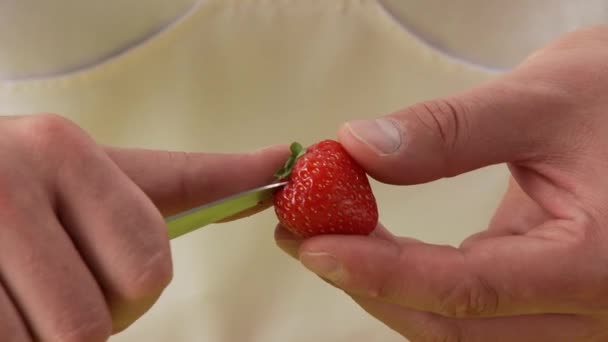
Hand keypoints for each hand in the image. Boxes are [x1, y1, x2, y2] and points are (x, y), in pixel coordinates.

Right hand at [0, 114, 286, 341]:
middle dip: (85, 318)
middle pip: (95, 321)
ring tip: (19, 289)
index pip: (146, 267)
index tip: (98, 268)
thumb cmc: (37, 189)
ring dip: (44, 334)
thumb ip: (195, 178)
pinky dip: (15, 339)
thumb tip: (279, 158)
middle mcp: (7, 182)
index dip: (133, 291)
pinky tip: (2, 305)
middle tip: (49, 283)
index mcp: (64, 152)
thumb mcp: (103, 174)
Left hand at [276, 25, 607, 340]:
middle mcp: (592, 313)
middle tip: (304, 237)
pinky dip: (417, 284)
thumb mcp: (542, 99)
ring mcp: (574, 316)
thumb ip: (447, 131)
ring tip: (329, 239)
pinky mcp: (553, 301)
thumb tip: (357, 147)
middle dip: (370, 284)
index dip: (381, 271)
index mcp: (599, 265)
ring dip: (387, 289)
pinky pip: (475, 312)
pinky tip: (377, 248)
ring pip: (461, 329)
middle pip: (456, 326)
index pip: (468, 290)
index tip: (313, 245)